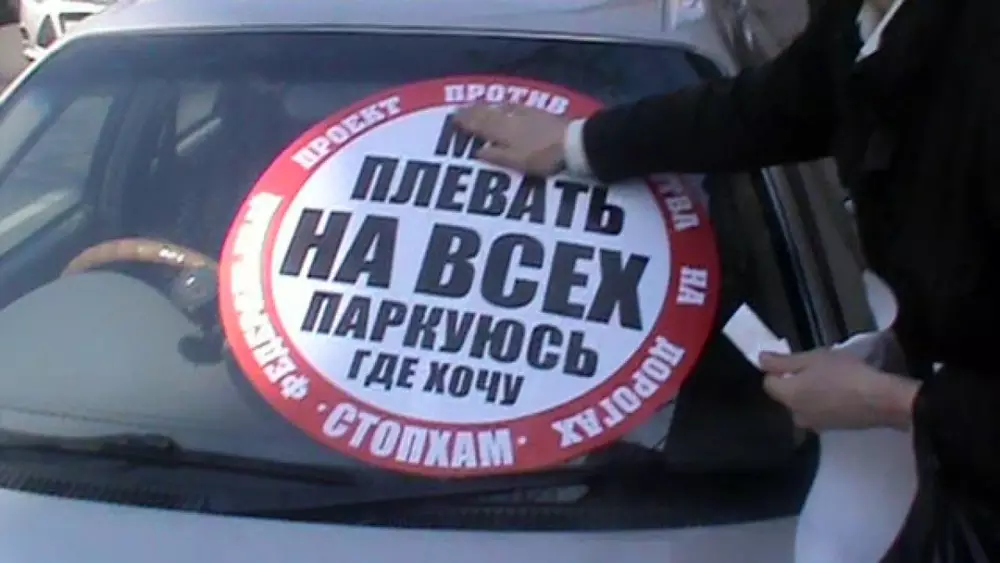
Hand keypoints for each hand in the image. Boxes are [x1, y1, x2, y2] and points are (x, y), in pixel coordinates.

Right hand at [452, 103, 569, 175]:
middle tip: (461, 109)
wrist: (574, 143)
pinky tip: (508, 107)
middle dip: (473, 111)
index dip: (465, 121)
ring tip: (480, 106)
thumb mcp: (516, 161)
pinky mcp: (540, 113)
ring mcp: (527, 112)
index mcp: (502, 129)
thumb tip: (478, 150)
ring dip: (488, 106)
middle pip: (488, 111)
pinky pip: (515, 106)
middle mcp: (511, 116)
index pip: (478, 123)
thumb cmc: (542, 156)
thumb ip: (495, 155)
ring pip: (501, 106)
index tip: (453, 118)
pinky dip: (505, 106)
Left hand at [759, 348, 920, 430]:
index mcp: (788, 397)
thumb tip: (760, 360)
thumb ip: (783, 361)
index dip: (778, 369)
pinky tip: (842, 391)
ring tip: (832, 377)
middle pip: (787, 394)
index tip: (795, 360)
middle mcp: (797, 416)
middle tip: (817, 366)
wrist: (882, 400)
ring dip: (811, 392)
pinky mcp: (834, 430)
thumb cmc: (845, 374)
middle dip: (796, 381)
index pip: (769, 383)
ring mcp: (816, 425)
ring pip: (804, 404)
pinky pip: (820, 411)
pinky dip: (825, 402)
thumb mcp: (813, 358)